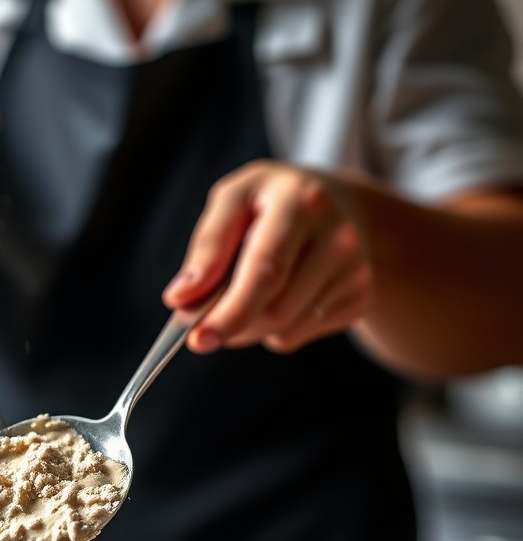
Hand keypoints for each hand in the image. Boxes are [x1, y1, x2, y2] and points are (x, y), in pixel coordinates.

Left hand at [163, 161, 372, 353]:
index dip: (230, 311)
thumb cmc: (273, 203)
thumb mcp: (234, 200)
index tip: (198, 340)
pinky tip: (280, 298)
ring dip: (249, 328)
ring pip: (282, 329)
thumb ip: (207, 246)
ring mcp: (355, 269)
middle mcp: (338, 235)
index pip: (266, 270)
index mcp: (300, 202)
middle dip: (231, 323)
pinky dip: (273, 330)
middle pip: (275, 309)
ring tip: (247, 296)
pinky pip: (296, 337)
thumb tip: (181, 298)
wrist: (344, 204)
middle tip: (205, 327)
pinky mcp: (359, 298)